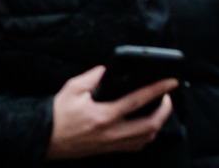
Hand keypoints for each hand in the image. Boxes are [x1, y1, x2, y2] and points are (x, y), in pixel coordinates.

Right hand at [45, 65, 174, 159]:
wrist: (48, 137)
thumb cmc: (59, 113)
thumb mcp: (72, 88)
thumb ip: (92, 77)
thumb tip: (108, 70)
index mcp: (104, 114)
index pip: (138, 100)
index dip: (157, 89)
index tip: (170, 81)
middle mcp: (113, 132)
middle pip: (152, 124)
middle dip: (166, 110)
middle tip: (167, 96)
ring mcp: (114, 143)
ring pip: (148, 137)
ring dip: (158, 122)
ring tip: (158, 108)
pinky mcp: (111, 149)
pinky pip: (138, 145)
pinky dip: (147, 134)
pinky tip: (145, 124)